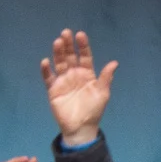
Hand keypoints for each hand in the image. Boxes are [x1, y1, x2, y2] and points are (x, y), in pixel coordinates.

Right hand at [42, 28, 117, 145]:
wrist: (81, 128)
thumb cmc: (94, 110)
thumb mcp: (102, 94)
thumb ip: (105, 78)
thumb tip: (114, 63)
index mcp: (87, 73)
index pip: (84, 56)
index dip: (82, 46)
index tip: (80, 35)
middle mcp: (74, 74)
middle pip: (70, 56)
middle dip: (68, 45)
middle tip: (65, 33)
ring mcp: (63, 80)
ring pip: (59, 63)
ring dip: (58, 53)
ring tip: (57, 42)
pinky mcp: (53, 89)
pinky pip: (48, 77)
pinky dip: (46, 70)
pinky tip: (46, 62)